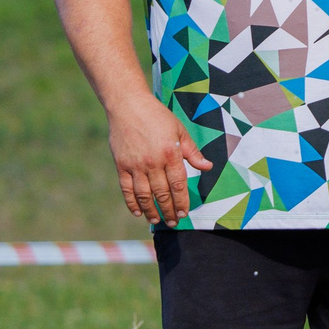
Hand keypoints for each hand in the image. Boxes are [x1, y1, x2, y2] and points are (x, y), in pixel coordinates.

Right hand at [108, 98, 214, 225]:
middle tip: (174, 222)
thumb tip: (207, 167)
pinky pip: (126, 189)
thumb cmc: (157, 117)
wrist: (128, 106)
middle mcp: (152, 163)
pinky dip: (132, 202)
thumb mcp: (180, 131)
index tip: (184, 213)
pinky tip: (138, 212)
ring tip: (157, 220)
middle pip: (162, 193)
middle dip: (169, 210)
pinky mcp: (120, 165)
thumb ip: (192, 152)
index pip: (178, 184)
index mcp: (170, 154)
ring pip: (144, 194)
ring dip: (151, 210)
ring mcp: (135, 165)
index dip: (182, 201)